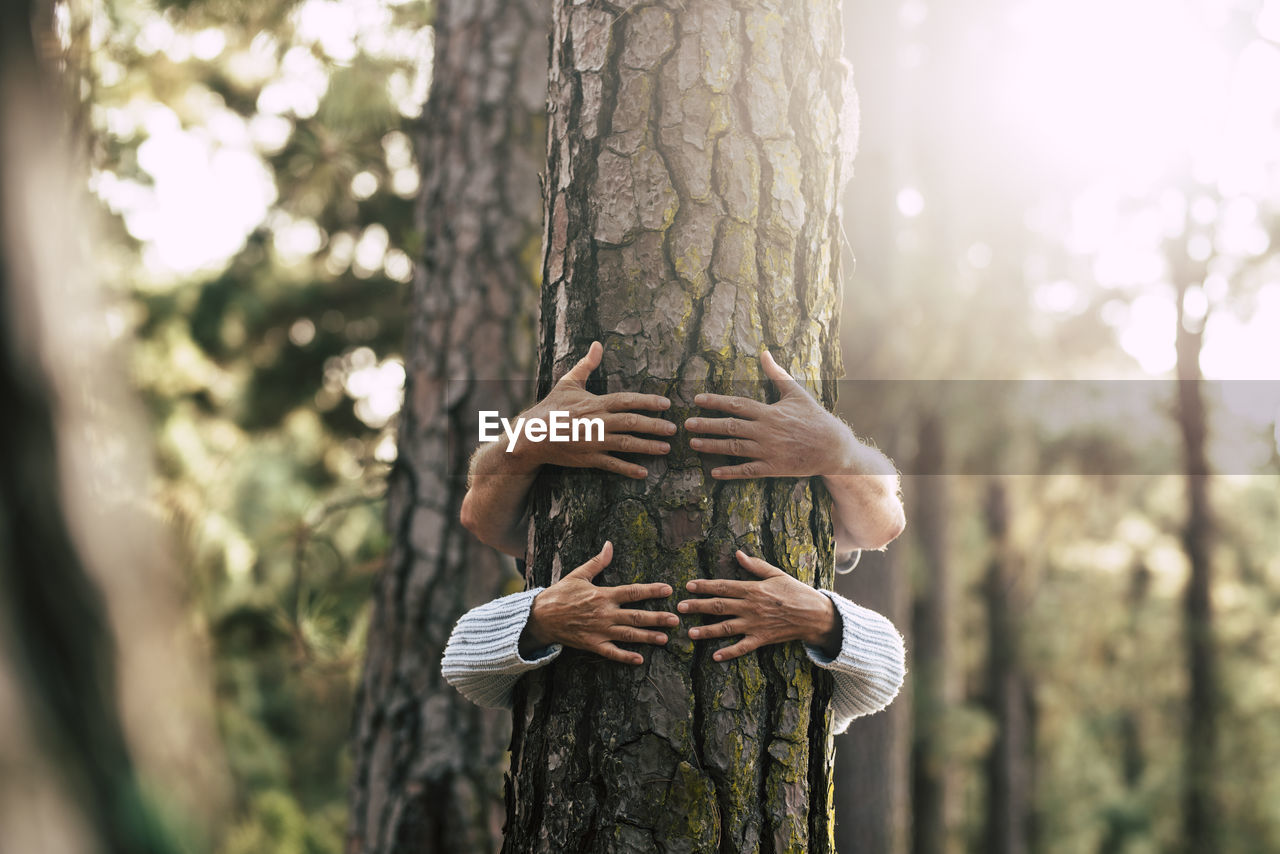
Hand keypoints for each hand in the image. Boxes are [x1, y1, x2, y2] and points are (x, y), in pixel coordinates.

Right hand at [518, 341, 676, 478]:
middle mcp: (597, 422)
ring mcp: (593, 442)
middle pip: (631, 423)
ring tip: (666, 448)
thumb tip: (598, 344)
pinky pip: (612, 465)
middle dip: (654, 426)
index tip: (666, 404)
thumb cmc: (552, 407)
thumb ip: (587, 365)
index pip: (626, 400)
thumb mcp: (568, 383)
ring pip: (626, 444)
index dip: (647, 401)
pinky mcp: (588, 459)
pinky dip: (628, 469)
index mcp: (595, 403)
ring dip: (647, 447)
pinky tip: (644, 473)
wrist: (532, 435)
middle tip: (673, 428)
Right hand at [523, 541, 680, 664]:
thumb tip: (609, 545)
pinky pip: (612, 653)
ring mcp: (599, 631)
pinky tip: (640, 659)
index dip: (651, 590)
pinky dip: (626, 657)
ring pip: (628, 635)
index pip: (632, 592)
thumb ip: (597, 562)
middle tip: (676, 619)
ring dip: (648, 637)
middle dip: (658, 618)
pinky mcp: (592, 644)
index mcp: (603, 595)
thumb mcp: (578, 575)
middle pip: (636, 616)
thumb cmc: (560, 594)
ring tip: (665, 638)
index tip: (668, 589)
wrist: (540, 617)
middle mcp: (604, 613)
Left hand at [678, 550, 840, 660]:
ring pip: (726, 628)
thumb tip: (738, 554)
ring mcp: (755, 625)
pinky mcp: (762, 639)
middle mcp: (751, 607)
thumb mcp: (777, 574)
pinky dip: (728, 653)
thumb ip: (756, 566)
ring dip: (707, 631)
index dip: (704, 586)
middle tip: (679, 608)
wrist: (815, 615)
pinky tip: (715, 657)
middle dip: (698, 607)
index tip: (688, 586)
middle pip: (719, 606)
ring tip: (690, 633)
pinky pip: (742, 647)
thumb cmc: (796, 592)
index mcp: (753, 589)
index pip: (723, 586)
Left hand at [684, 350, 852, 479]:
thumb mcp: (796, 393)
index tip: (697, 399)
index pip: (737, 404)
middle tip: (686, 424)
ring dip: (712, 446)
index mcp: (770, 412)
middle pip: (730, 427)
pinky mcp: (774, 468)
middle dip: (706, 425)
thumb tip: (764, 352)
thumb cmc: (814, 417)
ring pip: (734, 448)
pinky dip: (730, 472)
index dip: (716, 401)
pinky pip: (748, 471)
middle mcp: (766, 432)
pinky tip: (714, 472)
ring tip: (693, 443)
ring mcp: (769, 451)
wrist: (834, 447)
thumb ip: (777, 374)